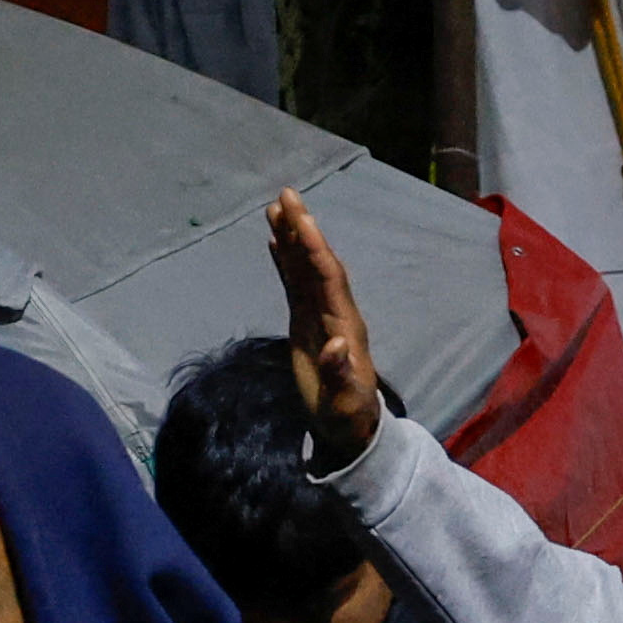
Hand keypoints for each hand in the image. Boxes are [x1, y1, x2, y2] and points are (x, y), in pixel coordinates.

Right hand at [264, 191, 380, 462]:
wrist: (348, 427)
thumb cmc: (347, 416)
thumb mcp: (345, 401)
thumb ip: (340, 373)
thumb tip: (337, 344)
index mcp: (344, 323)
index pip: (328, 276)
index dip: (314, 247)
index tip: (301, 217)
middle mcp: (333, 311)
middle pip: (317, 262)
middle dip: (302, 229)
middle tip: (286, 194)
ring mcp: (319, 315)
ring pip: (304, 268)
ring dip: (291, 238)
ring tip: (275, 207)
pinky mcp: (305, 322)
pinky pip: (294, 284)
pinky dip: (285, 261)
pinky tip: (274, 241)